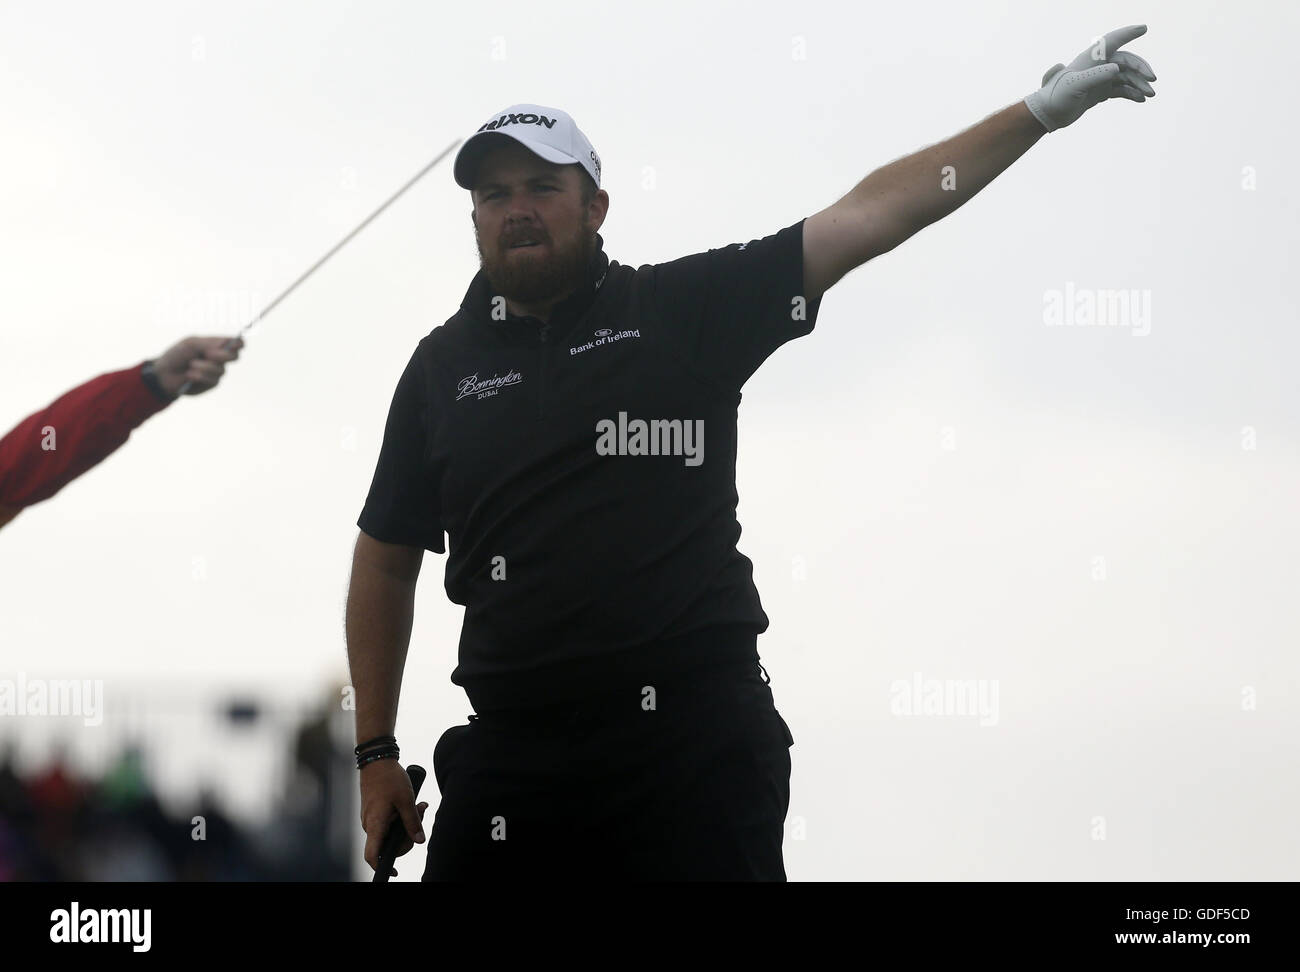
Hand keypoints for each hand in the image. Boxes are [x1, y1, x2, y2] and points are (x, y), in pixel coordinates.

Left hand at [153, 336, 243, 396]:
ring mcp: (217, 372)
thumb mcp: (191, 344)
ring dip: (203, 366)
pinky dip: (199, 376)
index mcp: (216, 346)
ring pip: (220, 369)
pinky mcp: (212, 383)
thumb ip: (209, 343)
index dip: (238, 344)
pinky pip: (212, 379)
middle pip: (234, 356)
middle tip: (208, 354)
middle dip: (222, 355)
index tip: (235, 345)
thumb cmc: (177, 355)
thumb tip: (228, 343)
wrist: (164, 374)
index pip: (235, 344)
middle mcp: (220, 359)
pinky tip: (189, 375)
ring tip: (190, 365)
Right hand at [360, 758, 428, 877]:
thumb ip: (413, 822)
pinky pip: (386, 823)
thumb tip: (419, 840)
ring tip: (420, 806)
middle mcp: (369, 824)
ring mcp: (370, 818)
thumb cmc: (390, 778)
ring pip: (389, 832)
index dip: (382, 866)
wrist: (377, 759)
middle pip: (387, 845)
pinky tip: (411, 805)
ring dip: (406, 824)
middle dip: (407, 836)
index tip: (394, 871)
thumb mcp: (406, 800)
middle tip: (422, 813)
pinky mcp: (373, 812)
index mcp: (375, 824)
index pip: (372, 855)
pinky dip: (399, 818)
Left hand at [1024, 24, 1156, 132]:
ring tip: (1150, 95)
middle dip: (1140, 69)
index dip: (1128, 33)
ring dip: (1139, 84)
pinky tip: (1140, 100)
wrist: (1047, 115)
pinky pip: (1121, 90)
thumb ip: (1096, 76)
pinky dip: (1131, 93)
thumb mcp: (1075, 86)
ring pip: (1125, 77)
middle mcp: (1097, 66)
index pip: (1112, 41)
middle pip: (1125, 62)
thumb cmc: (1057, 97)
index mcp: (1090, 59)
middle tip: (1153, 80)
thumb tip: (1117, 70)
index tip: (1143, 28)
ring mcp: (1100, 79)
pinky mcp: (1100, 92)